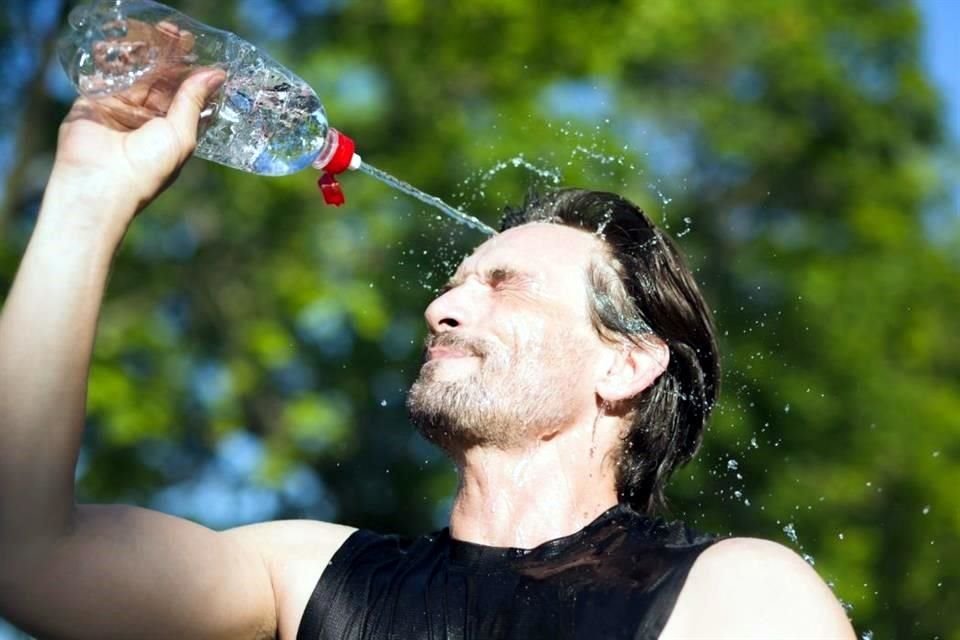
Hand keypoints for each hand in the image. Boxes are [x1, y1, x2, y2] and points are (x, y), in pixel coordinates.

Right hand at [49, 20, 224, 228]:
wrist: (99, 183)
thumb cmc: (147, 169)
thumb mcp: (181, 134)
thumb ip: (193, 101)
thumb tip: (217, 74)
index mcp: (172, 129)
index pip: (185, 94)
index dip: (192, 72)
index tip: (200, 50)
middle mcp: (148, 119)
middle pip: (161, 80)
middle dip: (170, 57)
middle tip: (177, 33)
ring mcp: (121, 109)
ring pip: (136, 74)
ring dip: (145, 53)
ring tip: (156, 32)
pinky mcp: (95, 102)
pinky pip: (106, 75)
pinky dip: (114, 58)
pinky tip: (127, 42)